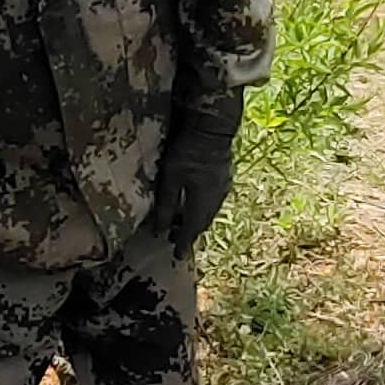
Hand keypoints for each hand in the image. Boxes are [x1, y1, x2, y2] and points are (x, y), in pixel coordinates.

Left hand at [154, 125, 238, 251]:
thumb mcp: (170, 178)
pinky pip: (213, 201)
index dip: (183, 243)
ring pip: (209, 213)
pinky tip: (195, 204)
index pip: (191, 229)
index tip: (178, 256)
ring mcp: (222, 188)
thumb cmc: (188, 151)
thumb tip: (159, 229)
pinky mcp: (224, 178)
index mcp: (202, 202)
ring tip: (183, 224)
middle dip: (190, 234)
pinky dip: (203, 209)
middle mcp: (215, 199)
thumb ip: (165, 203)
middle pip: (202, 223)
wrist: (213, 128)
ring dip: (197, 221)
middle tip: (176, 241)